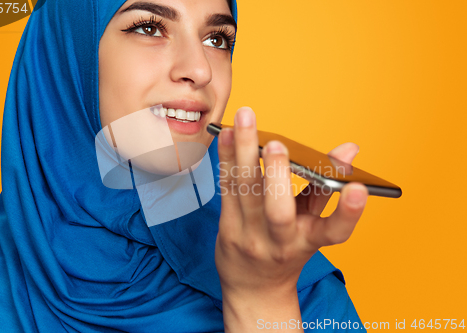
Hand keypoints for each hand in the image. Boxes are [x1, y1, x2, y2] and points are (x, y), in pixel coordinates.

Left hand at [215, 107, 367, 331]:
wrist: (254, 286)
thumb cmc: (287, 248)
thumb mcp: (312, 223)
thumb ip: (327, 186)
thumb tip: (349, 149)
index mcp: (310, 241)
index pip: (335, 232)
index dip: (349, 212)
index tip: (359, 189)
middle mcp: (280, 241)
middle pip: (278, 211)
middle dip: (277, 174)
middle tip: (276, 144)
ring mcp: (250, 236)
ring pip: (246, 192)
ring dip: (243, 152)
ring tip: (245, 118)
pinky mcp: (227, 227)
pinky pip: (226, 188)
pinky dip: (227, 158)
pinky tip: (226, 133)